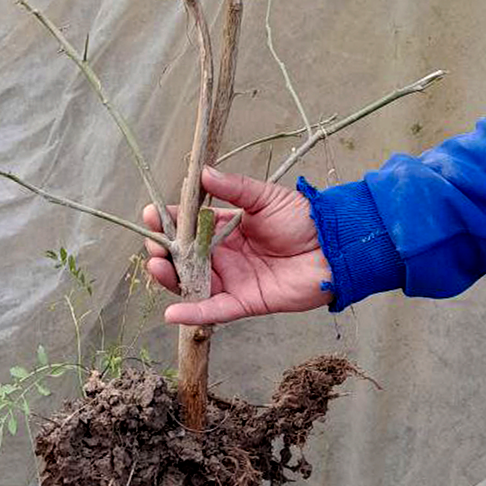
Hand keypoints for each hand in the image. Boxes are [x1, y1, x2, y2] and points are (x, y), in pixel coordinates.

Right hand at [143, 165, 332, 326]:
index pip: (188, 225)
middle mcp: (225, 256)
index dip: (168, 222)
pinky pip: (215, 310)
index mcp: (226, 228)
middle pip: (184, 258)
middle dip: (163, 252)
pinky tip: (172, 311)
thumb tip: (201, 173)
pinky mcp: (245, 301)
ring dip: (170, 279)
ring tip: (157, 267)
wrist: (335, 246)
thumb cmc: (303, 218)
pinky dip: (193, 313)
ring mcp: (233, 280)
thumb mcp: (264, 197)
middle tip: (152, 246)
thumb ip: (233, 188)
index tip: (150, 215)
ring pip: (193, 283)